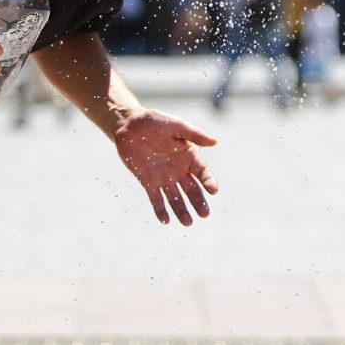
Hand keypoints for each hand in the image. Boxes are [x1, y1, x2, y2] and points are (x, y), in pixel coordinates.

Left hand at [112, 108, 218, 225]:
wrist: (129, 125)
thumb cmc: (154, 122)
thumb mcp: (175, 125)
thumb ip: (194, 134)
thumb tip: (215, 141)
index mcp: (188, 156)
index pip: (203, 172)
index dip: (209, 181)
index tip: (213, 190)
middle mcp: (179, 170)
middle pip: (192, 190)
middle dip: (198, 202)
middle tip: (204, 214)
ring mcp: (164, 178)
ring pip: (176, 198)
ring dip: (181, 210)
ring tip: (187, 222)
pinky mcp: (148, 182)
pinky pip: (156, 199)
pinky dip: (161, 210)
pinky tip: (165, 220)